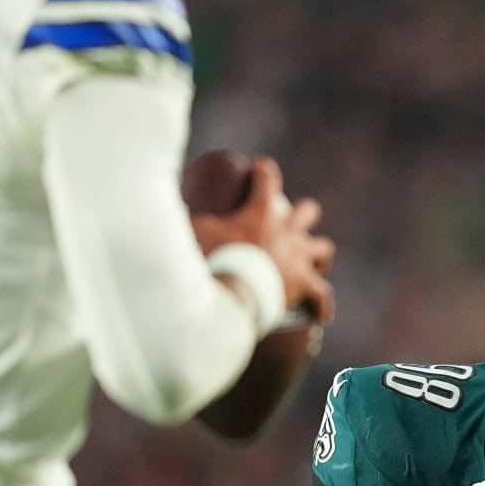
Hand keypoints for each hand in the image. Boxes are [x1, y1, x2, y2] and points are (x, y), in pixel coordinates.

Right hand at [190, 157, 335, 322]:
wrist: (228, 295)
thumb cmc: (208, 262)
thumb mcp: (193, 232)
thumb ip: (187, 219)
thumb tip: (162, 211)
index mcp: (262, 211)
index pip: (268, 176)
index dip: (263, 171)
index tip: (257, 172)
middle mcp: (287, 230)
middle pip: (308, 211)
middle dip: (301, 215)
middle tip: (287, 227)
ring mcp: (300, 257)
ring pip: (323, 248)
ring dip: (317, 255)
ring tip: (311, 265)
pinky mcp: (306, 285)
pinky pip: (323, 295)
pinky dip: (322, 304)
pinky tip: (321, 313)